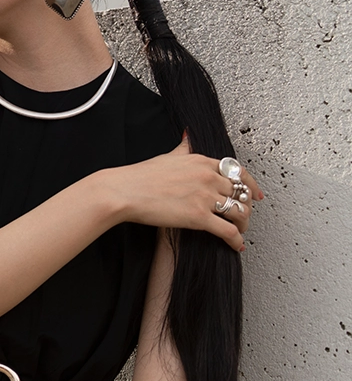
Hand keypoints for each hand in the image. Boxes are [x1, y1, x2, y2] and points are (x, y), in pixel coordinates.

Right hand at [101, 136, 263, 251]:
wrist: (123, 192)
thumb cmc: (140, 176)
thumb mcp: (167, 155)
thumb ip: (184, 147)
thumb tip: (188, 134)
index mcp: (203, 162)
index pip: (239, 173)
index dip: (252, 186)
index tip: (257, 195)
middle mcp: (208, 178)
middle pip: (241, 194)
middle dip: (245, 208)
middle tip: (242, 217)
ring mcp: (205, 197)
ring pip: (239, 212)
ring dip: (243, 225)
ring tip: (239, 231)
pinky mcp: (199, 217)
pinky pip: (228, 231)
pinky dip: (236, 240)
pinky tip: (235, 245)